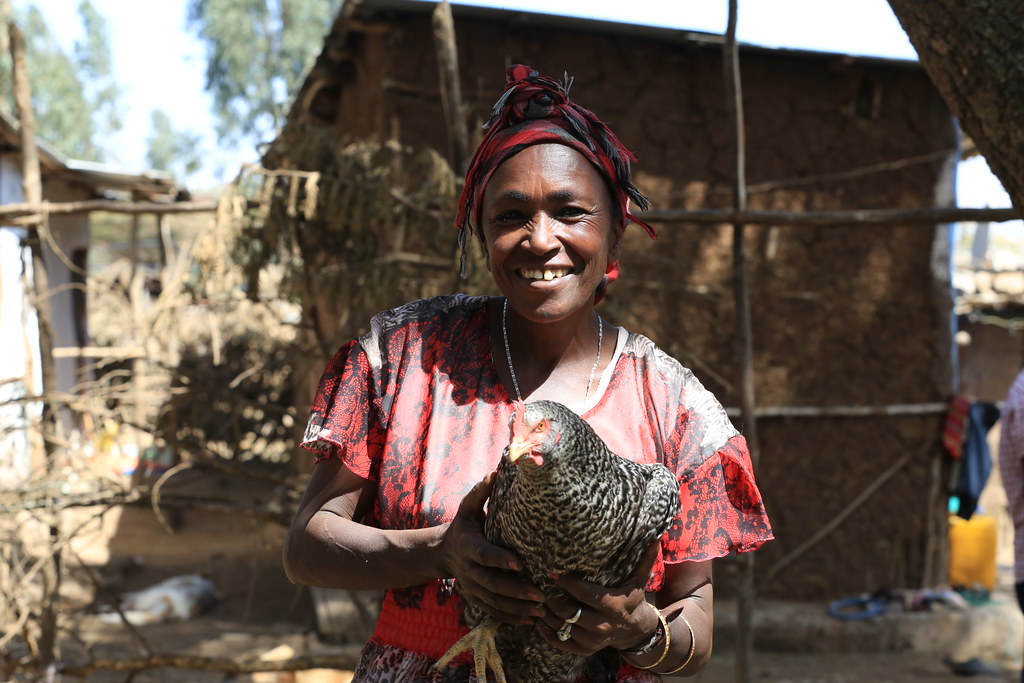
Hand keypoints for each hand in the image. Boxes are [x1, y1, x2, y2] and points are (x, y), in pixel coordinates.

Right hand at [438, 473, 544, 624]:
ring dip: (518, 608)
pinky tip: (531, 620)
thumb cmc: (463, 526)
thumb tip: (494, 472)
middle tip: (540, 593)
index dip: (501, 560)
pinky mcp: (476, 598)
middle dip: (516, 590)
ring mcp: (472, 587)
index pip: (485, 555)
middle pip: (492, 584)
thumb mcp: (467, 508)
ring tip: (541, 610)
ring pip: (495, 601)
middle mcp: (469, 570)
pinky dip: (511, 618)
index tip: (521, 563)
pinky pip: (493, 612)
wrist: (442, 553)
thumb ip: (480, 492)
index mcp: (469, 546)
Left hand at [535, 540, 661, 654]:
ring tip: (537, 599)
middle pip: (569, 611)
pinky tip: (540, 620)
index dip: (567, 583)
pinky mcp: (585, 650)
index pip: (584, 594)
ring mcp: (593, 640)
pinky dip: (547, 633)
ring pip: (562, 626)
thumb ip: (644, 558)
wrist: (637, 631)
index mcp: (612, 606)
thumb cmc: (632, 598)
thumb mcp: (639, 580)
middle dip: (552, 599)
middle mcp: (602, 625)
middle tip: (539, 586)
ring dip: (547, 614)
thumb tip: (656, 534)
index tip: (553, 573)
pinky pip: (560, 643)